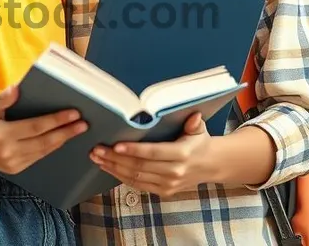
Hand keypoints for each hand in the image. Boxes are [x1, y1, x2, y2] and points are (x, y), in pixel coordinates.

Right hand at [0, 85, 87, 174]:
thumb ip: (4, 98)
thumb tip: (20, 88)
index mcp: (1, 135)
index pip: (36, 127)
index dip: (56, 121)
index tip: (74, 113)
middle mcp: (8, 152)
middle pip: (44, 142)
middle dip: (66, 133)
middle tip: (84, 124)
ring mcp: (12, 164)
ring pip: (43, 152)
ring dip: (61, 141)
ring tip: (77, 131)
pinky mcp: (14, 169)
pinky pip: (37, 157)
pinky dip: (50, 148)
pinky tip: (61, 139)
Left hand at [90, 112, 212, 197]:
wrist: (211, 165)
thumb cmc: (200, 142)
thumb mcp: (200, 129)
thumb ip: (194, 123)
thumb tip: (194, 115)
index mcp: (182, 154)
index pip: (153, 152)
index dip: (133, 150)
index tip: (115, 145)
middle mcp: (174, 172)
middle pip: (139, 166)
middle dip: (115, 158)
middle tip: (97, 150)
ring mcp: (168, 184)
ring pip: (135, 177)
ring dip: (113, 168)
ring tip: (97, 158)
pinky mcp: (163, 192)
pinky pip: (138, 185)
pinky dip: (121, 177)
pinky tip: (109, 168)